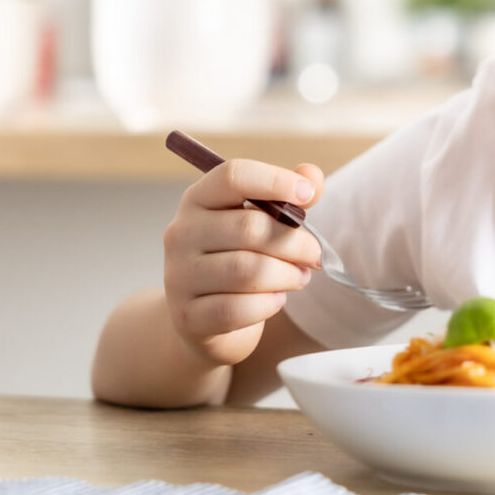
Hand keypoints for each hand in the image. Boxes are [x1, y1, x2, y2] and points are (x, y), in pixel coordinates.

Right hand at [161, 159, 325, 366]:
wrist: (203, 319)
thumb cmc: (239, 259)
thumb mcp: (261, 223)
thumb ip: (287, 198)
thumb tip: (312, 175)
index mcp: (199, 199)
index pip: (233, 176)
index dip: (275, 181)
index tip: (308, 195)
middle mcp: (182, 233)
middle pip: (250, 228)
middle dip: (295, 243)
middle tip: (315, 255)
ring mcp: (179, 276)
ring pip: (248, 271)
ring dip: (287, 275)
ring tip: (300, 277)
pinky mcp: (187, 316)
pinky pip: (238, 309)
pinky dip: (268, 304)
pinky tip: (277, 299)